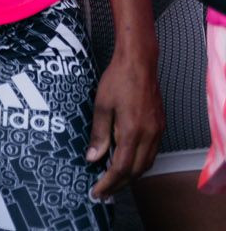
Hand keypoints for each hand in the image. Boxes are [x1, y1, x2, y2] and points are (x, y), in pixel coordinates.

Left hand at [87, 41, 163, 197]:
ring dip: (130, 175)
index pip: (121, 168)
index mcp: (132, 131)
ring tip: (113, 181)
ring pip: (146, 164)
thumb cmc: (118, 79)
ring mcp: (157, 131)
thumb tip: (93, 157)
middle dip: (119, 184)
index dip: (108, 183)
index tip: (97, 191)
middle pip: (136, 171)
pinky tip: (127, 161)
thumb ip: (99, 134)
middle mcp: (149, 135)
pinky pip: (151, 152)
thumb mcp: (101, 106)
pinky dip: (139, 162)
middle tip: (104, 191)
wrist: (139, 63)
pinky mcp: (159, 126)